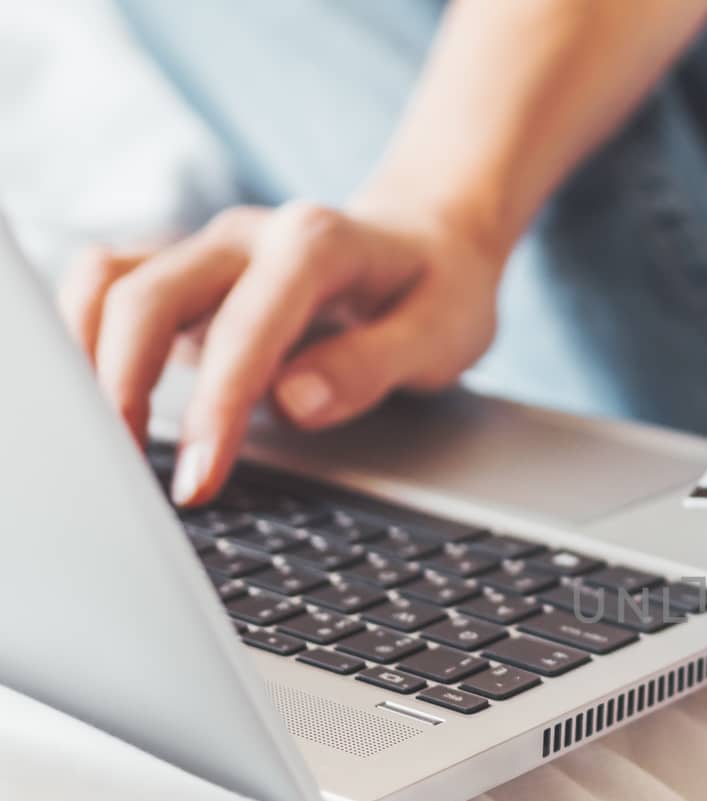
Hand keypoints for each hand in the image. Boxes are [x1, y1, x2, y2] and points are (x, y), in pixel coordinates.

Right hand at [58, 201, 501, 505]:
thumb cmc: (439, 292)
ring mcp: (209, 250)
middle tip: (135, 478)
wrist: (430, 243)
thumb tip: (294, 401)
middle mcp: (248, 236)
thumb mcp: (442, 336)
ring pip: (110, 283)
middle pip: (148, 295)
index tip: (198, 480)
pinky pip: (109, 287)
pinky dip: (87, 338)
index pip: (246, 327)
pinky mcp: (186, 272)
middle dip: (126, 389)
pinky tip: (101, 402)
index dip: (215, 407)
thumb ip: (372, 366)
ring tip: (110, 447)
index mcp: (316, 244)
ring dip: (91, 361)